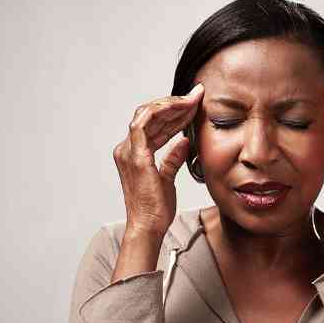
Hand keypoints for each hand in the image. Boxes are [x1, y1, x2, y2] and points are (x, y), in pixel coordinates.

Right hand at [112, 83, 203, 235]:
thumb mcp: (168, 178)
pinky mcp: (136, 156)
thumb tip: (184, 142)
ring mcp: (128, 151)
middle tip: (196, 95)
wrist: (149, 227)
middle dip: (174, 103)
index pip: (153, 124)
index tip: (193, 105)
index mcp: (134, 154)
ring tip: (192, 100)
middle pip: (150, 115)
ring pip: (147, 114)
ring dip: (171, 104)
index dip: (173, 112)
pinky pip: (144, 124)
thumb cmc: (155, 209)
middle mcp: (127, 149)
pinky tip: (181, 109)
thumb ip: (173, 158)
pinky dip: (162, 113)